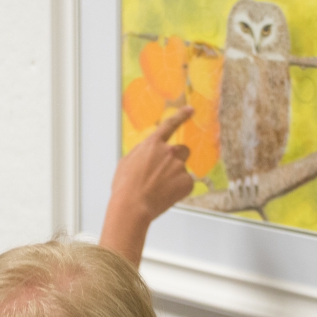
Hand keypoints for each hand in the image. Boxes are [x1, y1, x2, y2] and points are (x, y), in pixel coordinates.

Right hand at [100, 107, 194, 265]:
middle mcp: (169, 152)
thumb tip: (147, 153)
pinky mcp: (186, 182)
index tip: (190, 110)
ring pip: (182, 169)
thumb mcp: (127, 162)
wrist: (133, 206)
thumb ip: (141, 153)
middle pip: (181, 150)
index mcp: (153, 145)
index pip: (170, 125)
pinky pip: (186, 184)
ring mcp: (179, 167)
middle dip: (176, 159)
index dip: (181, 116)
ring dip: (175, 176)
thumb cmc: (126, 187)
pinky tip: (165, 195)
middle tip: (164, 173)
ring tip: (159, 188)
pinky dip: (178, 190)